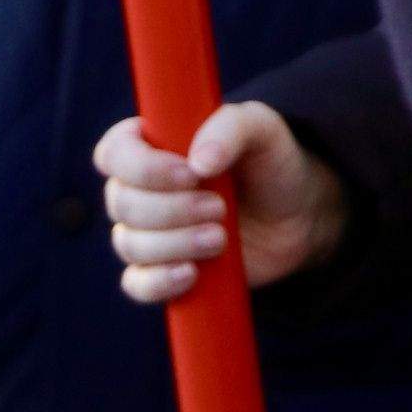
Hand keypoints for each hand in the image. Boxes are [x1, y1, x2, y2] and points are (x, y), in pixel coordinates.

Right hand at [95, 101, 344, 304]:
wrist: (298, 215)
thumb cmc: (271, 162)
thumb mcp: (264, 129)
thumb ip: (232, 127)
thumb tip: (198, 162)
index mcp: (153, 145)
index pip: (113, 153)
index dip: (142, 167)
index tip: (190, 174)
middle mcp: (141, 189)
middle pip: (121, 203)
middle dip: (171, 210)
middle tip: (220, 208)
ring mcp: (149, 233)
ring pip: (129, 244)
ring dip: (175, 244)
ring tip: (220, 238)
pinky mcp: (163, 270)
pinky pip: (137, 284)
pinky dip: (159, 282)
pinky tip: (192, 273)